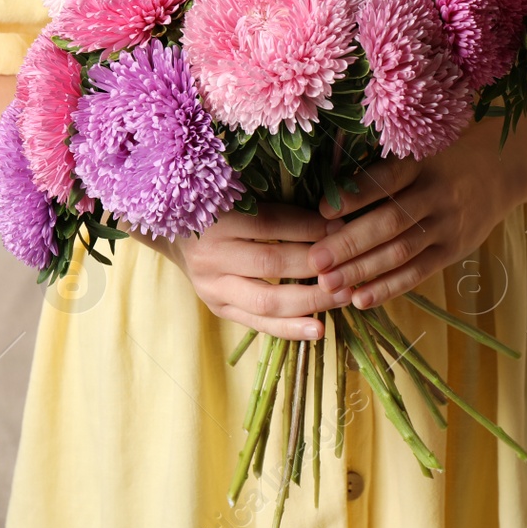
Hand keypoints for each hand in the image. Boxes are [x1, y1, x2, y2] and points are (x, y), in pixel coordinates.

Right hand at [141, 204, 351, 339]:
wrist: (174, 235)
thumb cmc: (218, 208)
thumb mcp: (238, 197)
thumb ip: (277, 204)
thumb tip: (334, 213)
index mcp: (217, 218)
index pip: (271, 224)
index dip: (310, 226)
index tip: (344, 227)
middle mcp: (211, 255)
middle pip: (271, 263)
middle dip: (316, 266)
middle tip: (352, 266)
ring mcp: (212, 288)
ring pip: (266, 301)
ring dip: (310, 301)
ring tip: (344, 298)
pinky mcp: (218, 309)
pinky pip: (258, 324)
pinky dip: (290, 329)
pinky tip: (319, 331)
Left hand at [308, 118, 526, 308]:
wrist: (503, 169)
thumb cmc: (445, 155)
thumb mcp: (421, 147)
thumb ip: (385, 164)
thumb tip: (330, 185)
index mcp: (422, 164)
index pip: (387, 180)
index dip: (356, 196)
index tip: (322, 210)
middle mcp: (436, 195)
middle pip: (390, 223)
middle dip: (349, 244)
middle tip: (315, 261)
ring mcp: (447, 226)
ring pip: (401, 252)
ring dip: (362, 271)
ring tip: (327, 285)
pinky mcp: (453, 250)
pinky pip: (418, 273)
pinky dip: (388, 288)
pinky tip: (360, 299)